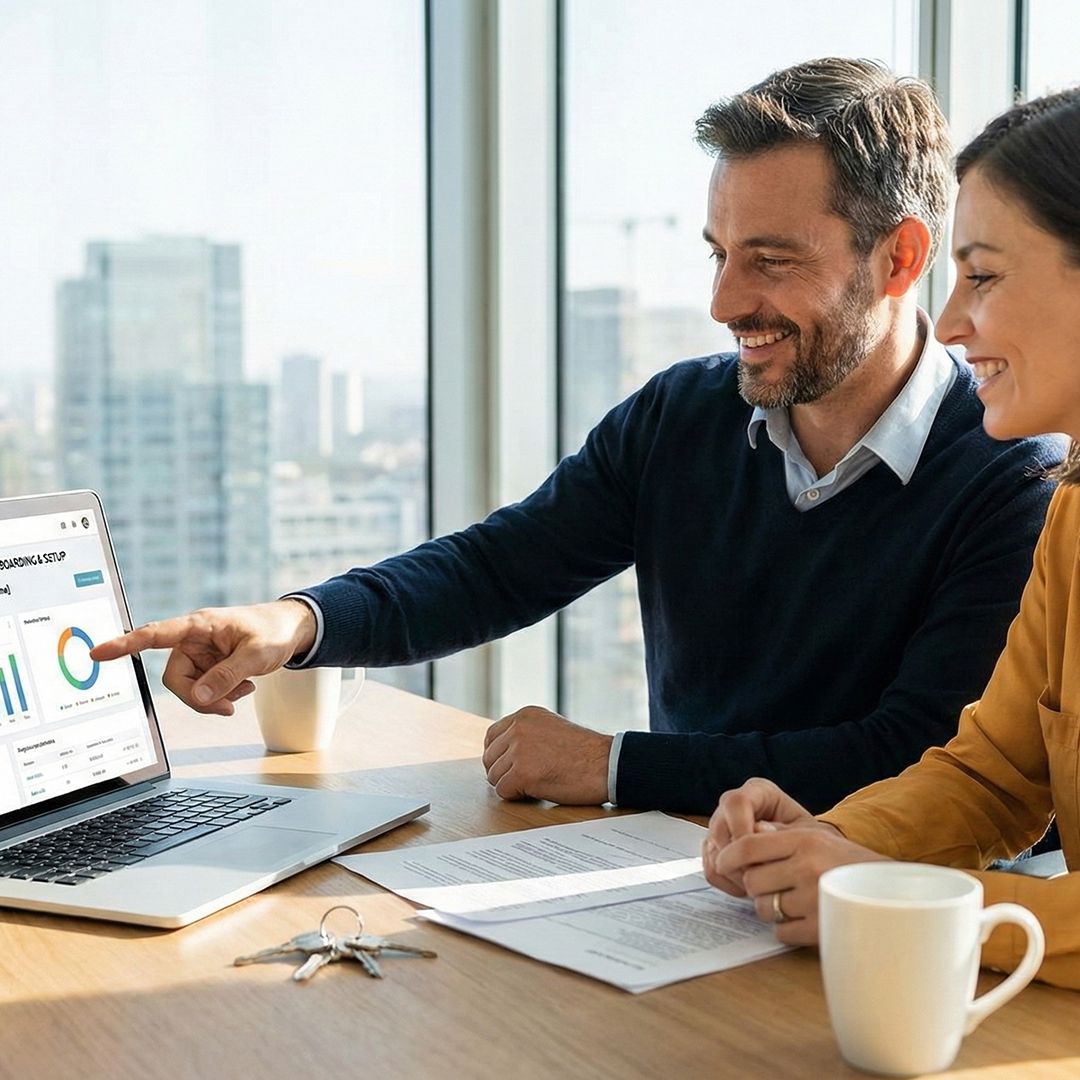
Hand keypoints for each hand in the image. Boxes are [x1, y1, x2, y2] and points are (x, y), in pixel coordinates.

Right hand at [90, 600, 316, 715]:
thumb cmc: (275, 631)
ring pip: (189, 689)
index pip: (155, 634)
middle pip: (175, 678)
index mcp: (200, 625)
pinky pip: (203, 691)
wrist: (293, 630)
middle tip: (228, 708)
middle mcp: (193, 640)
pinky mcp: (208, 666)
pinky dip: (222, 695)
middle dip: (199, 697)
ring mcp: (200, 654)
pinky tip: (244, 687)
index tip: (98, 652)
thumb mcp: (257, 655)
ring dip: (215, 697)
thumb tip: (199, 697)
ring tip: (245, 689)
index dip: (125, 644)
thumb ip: (227, 676)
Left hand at [482, 706, 611, 804]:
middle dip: (503, 772)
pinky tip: (536, 791)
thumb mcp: (552, 729)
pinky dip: (516, 796)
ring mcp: (518, 750)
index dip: (499, 755)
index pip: (492, 736)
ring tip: (536, 784)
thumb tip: (502, 754)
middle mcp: (518, 728)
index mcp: (525, 715)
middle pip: (490, 758)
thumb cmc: (586, 753)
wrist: (607, 764)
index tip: (510, 765)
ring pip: (494, 776)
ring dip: (511, 785)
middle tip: (525, 780)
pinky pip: (503, 791)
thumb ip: (527, 734)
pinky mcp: (522, 773)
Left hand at [701, 781, 890, 945]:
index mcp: (806, 841)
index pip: (748, 847)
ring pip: (763, 908)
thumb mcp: (820, 837)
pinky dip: (786, 929)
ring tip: (791, 902)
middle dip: (756, 886)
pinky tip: (803, 919)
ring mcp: (815, 900)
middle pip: (751, 881)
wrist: (897, 894)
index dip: (728, 856)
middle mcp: (808, 867)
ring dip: (770, 908)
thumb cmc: (851, 863)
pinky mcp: (821, 931)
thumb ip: (783, 834)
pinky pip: (781, 932)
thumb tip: (751, 830)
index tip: (723, 863)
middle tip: (770, 885)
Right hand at [702, 778, 818, 895]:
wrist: (808, 859)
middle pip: (719, 828)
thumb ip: (781, 831)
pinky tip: (749, 888)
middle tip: (761, 875)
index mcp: (758, 792)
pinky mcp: (715, 850)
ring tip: (760, 884)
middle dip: (738, 858)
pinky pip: (710, 869)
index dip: (741, 828)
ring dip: (735, 873)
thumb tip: (758, 832)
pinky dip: (729, 884)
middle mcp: (734, 807)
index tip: (757, 852)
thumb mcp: (804, 834)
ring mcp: (722, 828)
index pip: (736, 803)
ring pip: (713, 851)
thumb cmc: (809, 842)